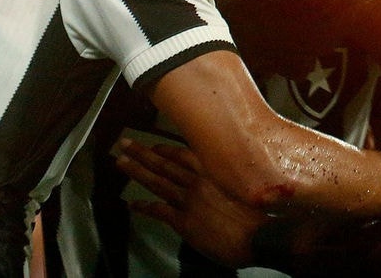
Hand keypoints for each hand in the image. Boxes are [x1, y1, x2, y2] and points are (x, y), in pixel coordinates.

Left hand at [115, 137, 265, 266]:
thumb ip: (226, 180)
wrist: (259, 236)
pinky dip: (144, 206)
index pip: (183, 154)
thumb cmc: (258, 214)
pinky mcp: (184, 221)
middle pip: (163, 164)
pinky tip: (132, 204)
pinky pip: (159, 210)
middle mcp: (197, 181)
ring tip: (121, 162)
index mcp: (211, 171)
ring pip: (157, 181)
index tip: (154, 145)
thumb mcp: (243, 186)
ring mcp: (188, 200)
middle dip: (142, 153)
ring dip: (137, 171)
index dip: (165, 150)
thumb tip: (220, 181)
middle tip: (125, 144)